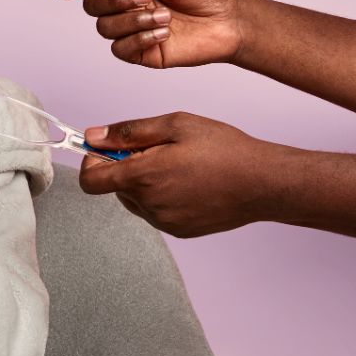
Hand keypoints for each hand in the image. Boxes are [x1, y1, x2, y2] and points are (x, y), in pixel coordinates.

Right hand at [56, 0, 244, 68]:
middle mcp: (126, 10)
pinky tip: (163, 33)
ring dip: (133, 20)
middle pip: (93, 7)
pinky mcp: (141, 54)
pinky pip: (121, 49)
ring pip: (105, 29)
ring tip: (164, 16)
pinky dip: (140, 38)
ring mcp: (132, 33)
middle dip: (113, 1)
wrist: (230, 22)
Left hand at [77, 112, 274, 237]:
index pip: (90, 181)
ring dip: (144, 183)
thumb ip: (129, 132)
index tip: (107, 148)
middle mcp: (149, 205)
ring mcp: (164, 222)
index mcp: (143, 177)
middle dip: (125, 167)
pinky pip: (155, 212)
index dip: (92, 162)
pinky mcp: (179, 230)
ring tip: (178, 166)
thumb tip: (93, 136)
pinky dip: (162, 197)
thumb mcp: (175, 125)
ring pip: (135, 200)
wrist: (265, 183)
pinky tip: (189, 183)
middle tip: (158, 150)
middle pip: (114, 188)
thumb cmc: (224, 149)